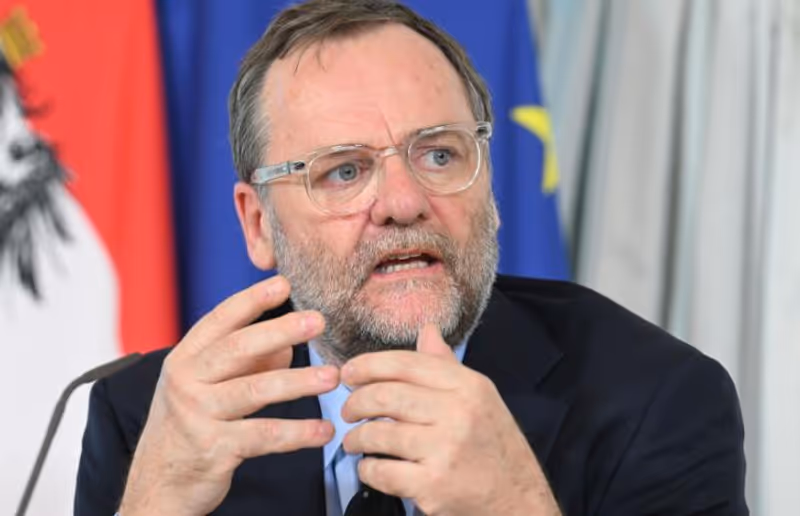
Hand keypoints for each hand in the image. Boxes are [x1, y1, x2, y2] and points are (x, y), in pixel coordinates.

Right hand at [119, 276, 338, 515]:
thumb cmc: (190, 426)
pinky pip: (264, 436)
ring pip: (255, 391)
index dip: (252, 300)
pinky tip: (323, 431)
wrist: (158, 485)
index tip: (283, 283)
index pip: (220, 320)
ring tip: (332, 377)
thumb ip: (246, 363)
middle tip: (317, 321)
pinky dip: (297, 433)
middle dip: (281, 331)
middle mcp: (187, 382)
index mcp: (185, 359)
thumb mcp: (208, 387)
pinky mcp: (213, 448)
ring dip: (298, 382)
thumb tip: (287, 345)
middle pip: (238, 349)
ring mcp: (197, 415)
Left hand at [341, 324, 560, 515]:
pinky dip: (367, 470)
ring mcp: (446, 450)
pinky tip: (369, 468)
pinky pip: (382, 472)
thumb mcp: (480, 397)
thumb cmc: (494, 446)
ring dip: (356, 438)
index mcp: (468, 386)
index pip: (406, 364)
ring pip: (379, 434)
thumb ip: (446, 366)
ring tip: (354, 441)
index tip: (349, 374)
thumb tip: (427, 330)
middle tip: (348, 411)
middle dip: (356, 402)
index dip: (368, 365)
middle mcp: (459, 413)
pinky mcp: (433, 485)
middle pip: (386, 396)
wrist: (518, 499)